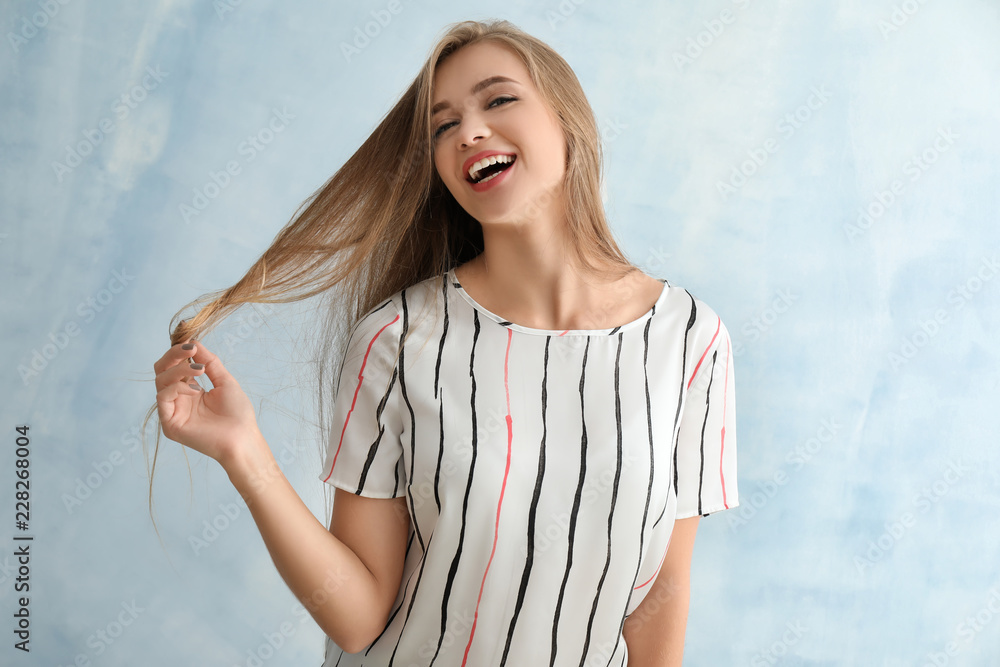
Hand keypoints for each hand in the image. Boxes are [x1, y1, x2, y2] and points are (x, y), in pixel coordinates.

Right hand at [153, 337, 261, 466]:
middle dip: (173, 355)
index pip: (174, 365)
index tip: (192, 344)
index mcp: (189, 389)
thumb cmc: (237, 413)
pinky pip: (162, 397)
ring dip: (180, 370)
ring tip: (200, 371)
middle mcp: (178, 399)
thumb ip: (209, 361)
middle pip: (161, 370)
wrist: (242, 438)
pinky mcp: (169, 423)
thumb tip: (194, 342)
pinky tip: (195, 390)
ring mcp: (172, 411)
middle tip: (189, 350)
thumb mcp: (224, 381)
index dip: (179, 352)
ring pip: (161, 380)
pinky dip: (177, 388)